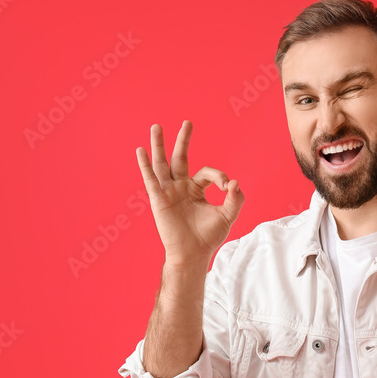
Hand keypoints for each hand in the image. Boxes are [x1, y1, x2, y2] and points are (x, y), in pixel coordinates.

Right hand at [135, 121, 244, 265]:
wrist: (193, 254)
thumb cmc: (208, 237)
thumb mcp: (227, 216)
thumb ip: (235, 199)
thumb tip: (235, 182)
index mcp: (196, 189)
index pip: (208, 173)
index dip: (220, 177)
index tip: (228, 188)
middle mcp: (181, 187)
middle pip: (180, 158)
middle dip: (183, 141)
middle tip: (188, 123)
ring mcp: (168, 192)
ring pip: (162, 164)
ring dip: (159, 145)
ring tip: (156, 126)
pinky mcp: (159, 199)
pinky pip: (151, 179)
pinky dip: (145, 165)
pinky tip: (141, 150)